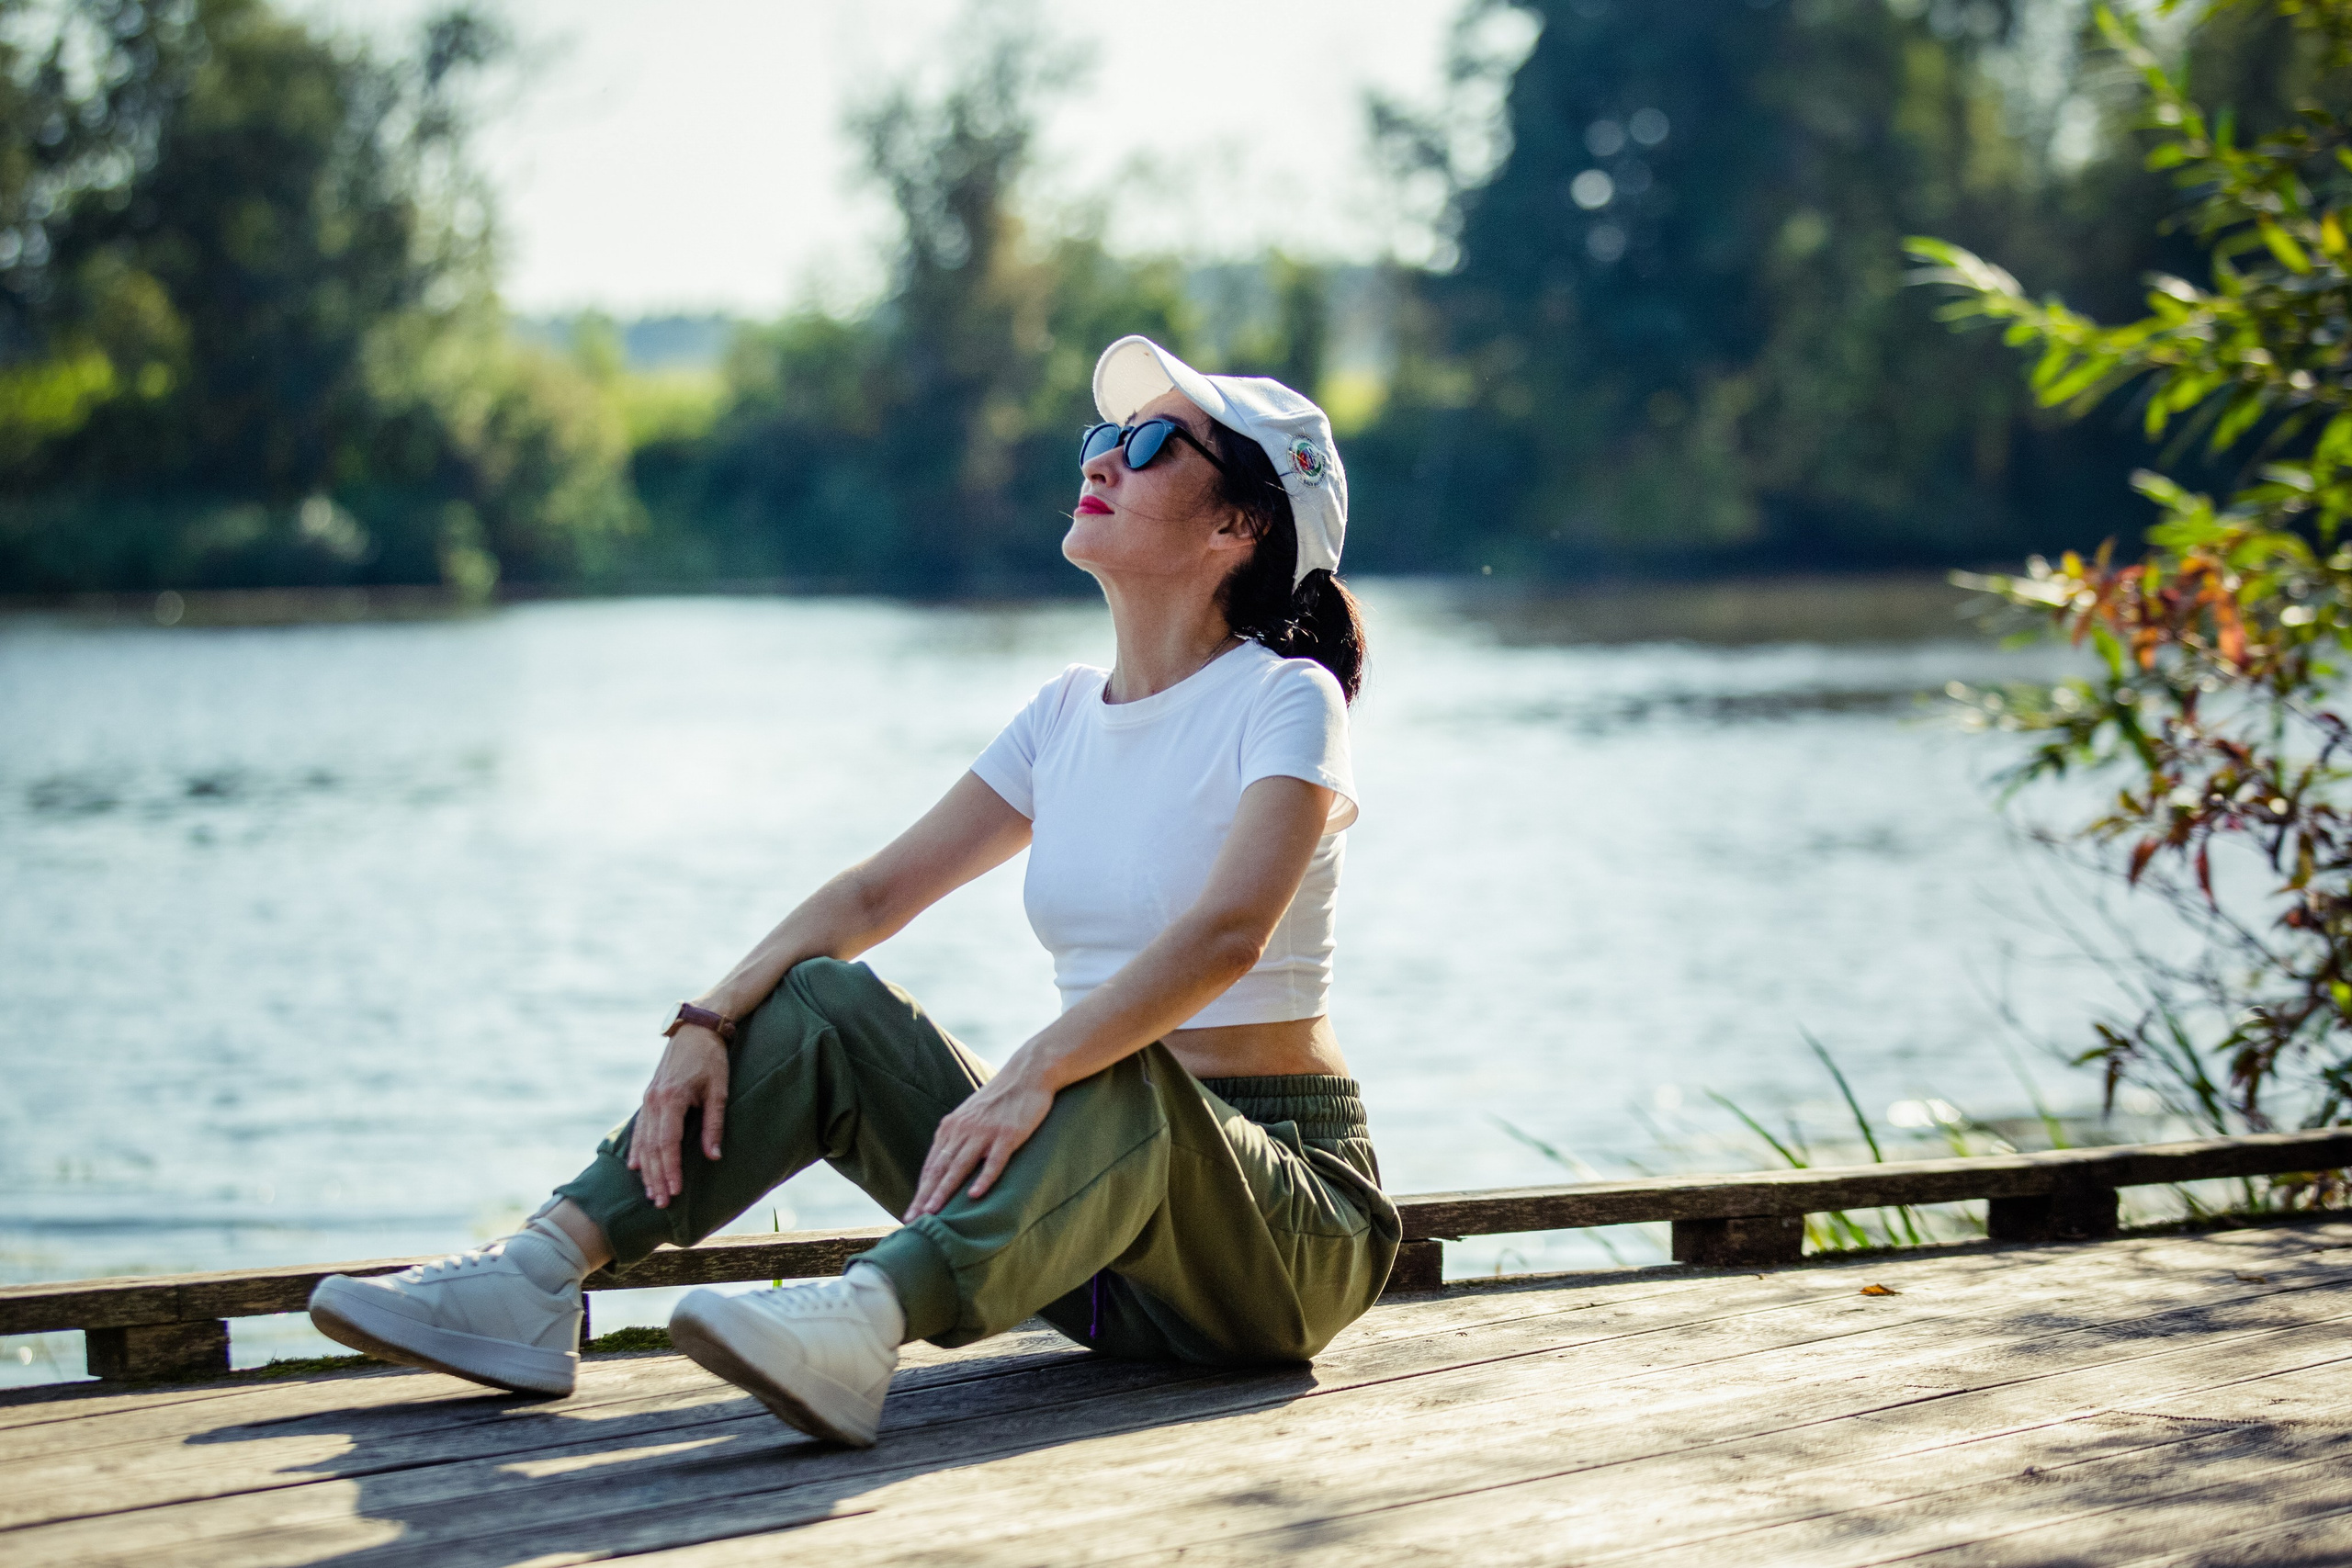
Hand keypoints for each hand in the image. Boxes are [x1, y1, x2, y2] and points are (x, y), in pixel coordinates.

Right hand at [626, 1026, 729, 1208]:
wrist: (695, 1030)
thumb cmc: (712, 1059)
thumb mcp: (719, 1091)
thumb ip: (714, 1125)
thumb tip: (713, 1157)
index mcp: (671, 1099)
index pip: (667, 1143)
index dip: (670, 1169)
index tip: (675, 1191)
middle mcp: (654, 1100)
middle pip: (652, 1147)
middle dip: (656, 1177)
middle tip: (662, 1203)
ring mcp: (648, 1099)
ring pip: (643, 1141)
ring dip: (646, 1169)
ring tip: (651, 1193)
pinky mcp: (648, 1097)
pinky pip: (639, 1129)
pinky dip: (637, 1150)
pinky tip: (636, 1167)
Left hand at [905, 1071, 1054, 1219]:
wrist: (1027, 1073)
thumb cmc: (1000, 1099)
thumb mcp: (971, 1116)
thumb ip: (958, 1138)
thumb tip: (946, 1166)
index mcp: (952, 1127)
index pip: (931, 1165)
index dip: (921, 1190)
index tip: (910, 1213)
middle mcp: (963, 1129)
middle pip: (940, 1168)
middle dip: (925, 1196)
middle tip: (912, 1220)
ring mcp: (985, 1132)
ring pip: (960, 1166)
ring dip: (944, 1191)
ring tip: (933, 1213)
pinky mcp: (1008, 1134)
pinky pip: (994, 1160)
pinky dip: (984, 1178)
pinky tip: (975, 1195)